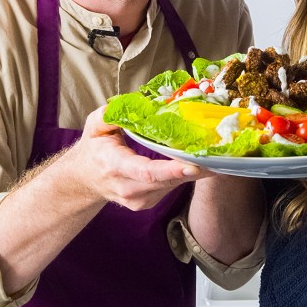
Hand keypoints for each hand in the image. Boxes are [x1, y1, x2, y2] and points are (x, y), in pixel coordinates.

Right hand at [66, 106, 206, 210]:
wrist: (85, 179)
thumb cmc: (95, 147)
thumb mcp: (96, 125)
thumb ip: (111, 114)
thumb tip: (136, 103)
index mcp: (114, 165)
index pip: (145, 171)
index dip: (170, 170)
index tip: (193, 165)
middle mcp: (127, 187)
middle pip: (166, 180)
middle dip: (195, 169)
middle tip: (221, 156)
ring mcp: (138, 199)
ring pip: (173, 185)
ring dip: (197, 172)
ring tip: (219, 157)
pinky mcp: (148, 203)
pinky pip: (172, 187)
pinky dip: (188, 175)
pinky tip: (203, 163)